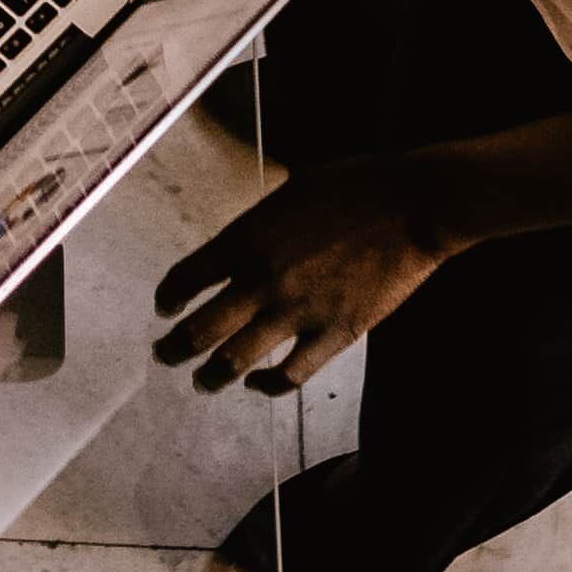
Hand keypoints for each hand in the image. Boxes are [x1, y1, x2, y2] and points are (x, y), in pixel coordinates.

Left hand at [152, 158, 454, 392]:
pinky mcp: (332, 335)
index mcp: (247, 237)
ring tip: (201, 383)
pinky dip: (267, 385)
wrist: (409, 205)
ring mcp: (296, 311)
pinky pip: (290, 374)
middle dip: (175, 348)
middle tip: (164, 355)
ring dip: (211, 376)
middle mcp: (262, 279)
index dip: (169, 297)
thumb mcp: (288, 194)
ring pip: (236, 359)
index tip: (163, 308)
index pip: (188, 277)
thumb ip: (259, 227)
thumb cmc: (352, 187)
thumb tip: (243, 248)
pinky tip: (258, 384)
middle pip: (201, 328)